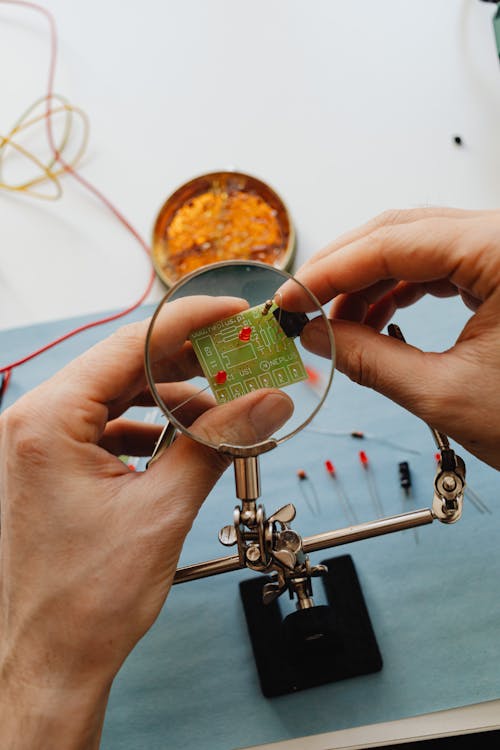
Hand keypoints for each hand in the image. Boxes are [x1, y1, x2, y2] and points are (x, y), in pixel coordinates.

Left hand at [0, 295, 292, 748]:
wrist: (50, 662)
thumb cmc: (85, 600)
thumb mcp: (163, 511)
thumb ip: (218, 444)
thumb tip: (267, 403)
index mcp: (49, 419)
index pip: (131, 343)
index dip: (191, 322)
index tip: (235, 313)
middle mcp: (36, 421)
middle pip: (124, 364)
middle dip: (188, 360)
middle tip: (240, 357)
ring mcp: (42, 443)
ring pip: (119, 394)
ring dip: (172, 397)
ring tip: (224, 406)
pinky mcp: (54, 465)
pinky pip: (109, 425)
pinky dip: (151, 427)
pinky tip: (186, 440)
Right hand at [279, 207, 499, 469]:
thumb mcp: (445, 393)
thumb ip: (368, 359)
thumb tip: (316, 336)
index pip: (394, 243)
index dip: (331, 272)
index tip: (290, 299)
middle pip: (404, 232)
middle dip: (346, 271)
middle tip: (303, 306)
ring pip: (421, 246)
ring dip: (371, 281)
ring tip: (336, 323)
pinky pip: (444, 265)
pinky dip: (402, 289)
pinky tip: (374, 318)